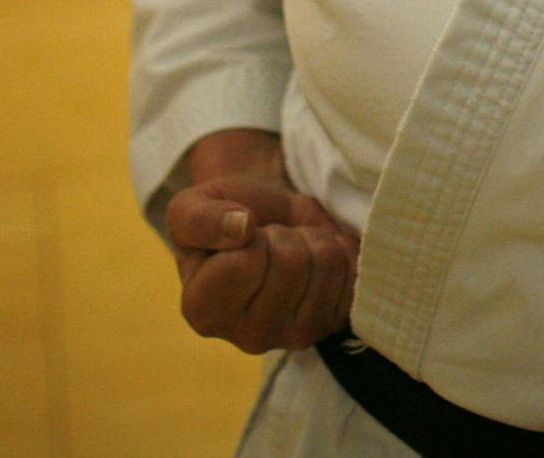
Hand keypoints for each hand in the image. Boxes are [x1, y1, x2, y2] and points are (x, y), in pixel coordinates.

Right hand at [166, 172, 359, 354]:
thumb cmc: (222, 216)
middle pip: (292, 263)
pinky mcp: (333, 324)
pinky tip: (315, 257)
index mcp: (204, 311)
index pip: (246, 263)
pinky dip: (339, 250)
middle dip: (283, 233)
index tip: (239, 233)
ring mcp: (295, 335)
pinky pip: (353, 274)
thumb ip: (199, 219)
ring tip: (291, 245)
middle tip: (270, 237)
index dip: (248, 231)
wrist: (261, 221)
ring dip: (312, 239)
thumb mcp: (189, 207)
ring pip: (326, 264)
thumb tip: (240, 228)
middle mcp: (249, 336)